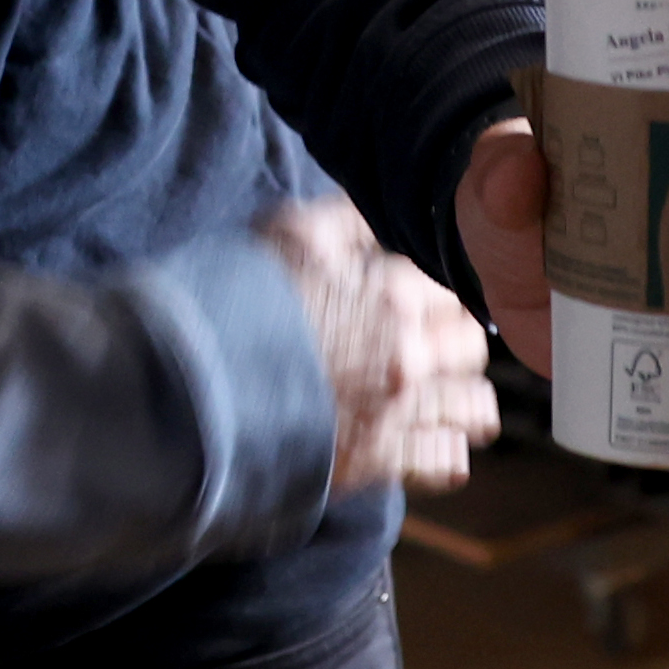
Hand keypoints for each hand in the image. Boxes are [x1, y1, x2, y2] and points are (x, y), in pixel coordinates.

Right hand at [258, 197, 501, 497]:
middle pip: (471, 347)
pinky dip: (445, 451)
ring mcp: (396, 412)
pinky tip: (435, 442)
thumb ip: (346, 219)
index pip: (453, 289)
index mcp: (392, 295)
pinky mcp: (377, 460)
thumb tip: (380, 208)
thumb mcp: (288, 236)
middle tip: (437, 345)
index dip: (437, 294)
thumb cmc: (235, 304)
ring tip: (447, 397)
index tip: (424, 301)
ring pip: (473, 408)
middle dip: (457, 343)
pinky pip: (443, 460)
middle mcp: (407, 355)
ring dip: (464, 399)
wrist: (194, 387)